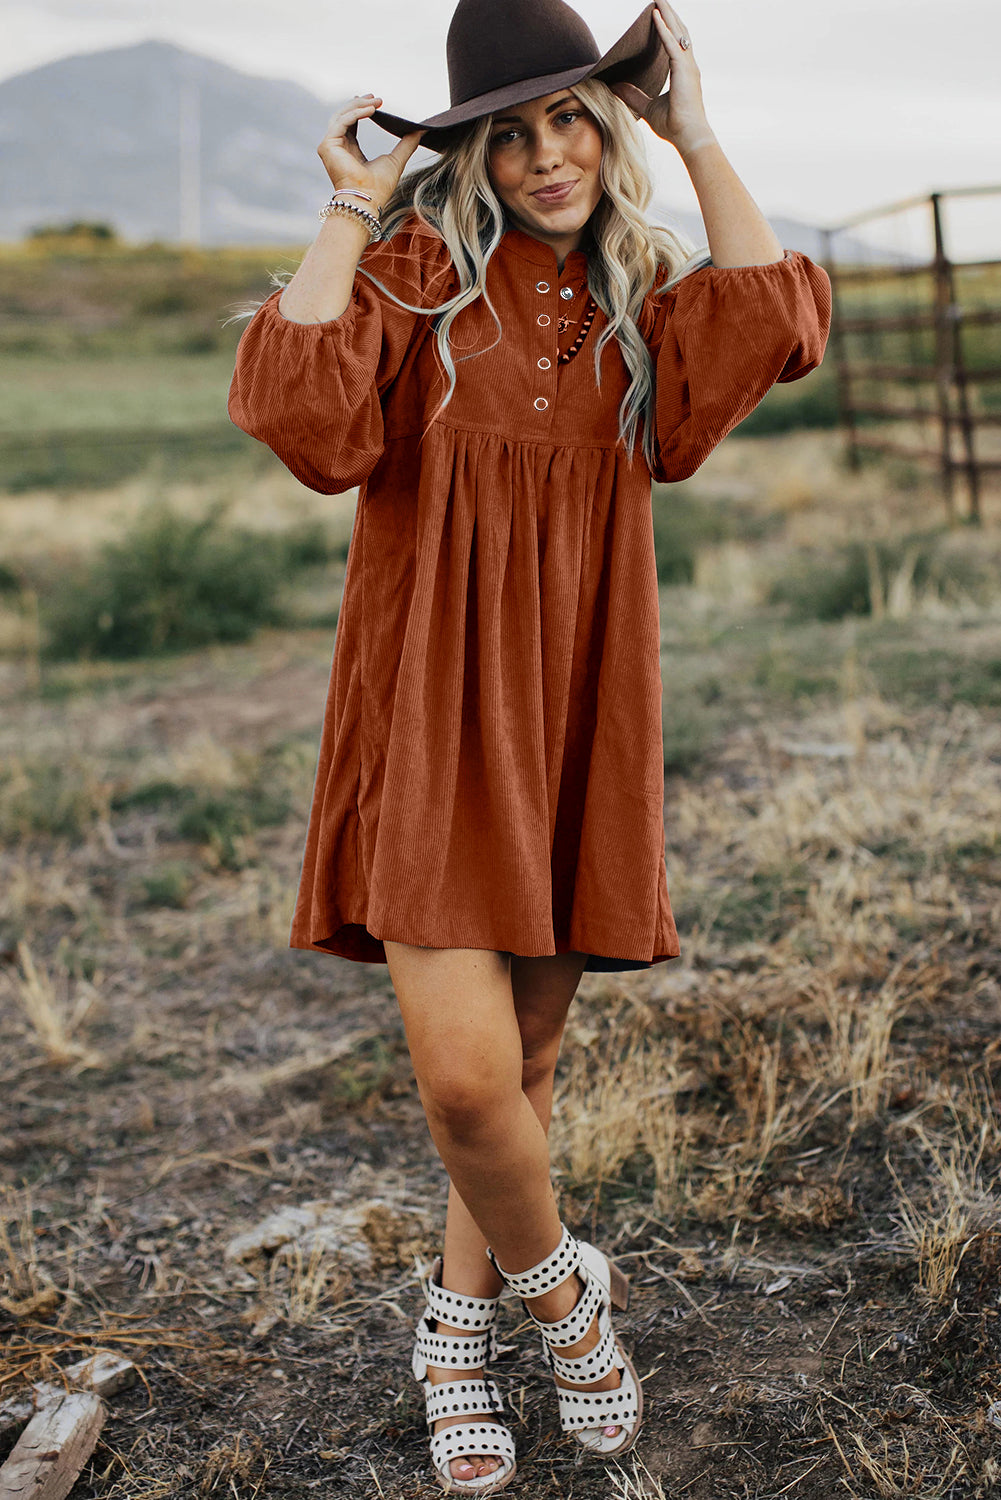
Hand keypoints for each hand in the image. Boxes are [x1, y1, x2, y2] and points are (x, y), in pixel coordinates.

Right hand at [317, 95, 423, 212]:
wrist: (367, 200)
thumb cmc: (379, 187)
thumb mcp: (396, 159)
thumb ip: (407, 143)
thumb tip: (421, 130)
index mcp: (349, 150)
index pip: (351, 123)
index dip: (362, 109)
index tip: (376, 101)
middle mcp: (337, 147)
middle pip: (345, 116)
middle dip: (360, 104)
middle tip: (377, 98)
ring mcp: (330, 146)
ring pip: (342, 116)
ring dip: (359, 105)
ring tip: (377, 102)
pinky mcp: (327, 146)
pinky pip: (342, 122)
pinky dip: (357, 113)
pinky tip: (372, 110)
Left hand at [611, 2, 715, 158]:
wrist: (688, 137)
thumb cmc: (674, 126)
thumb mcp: (648, 108)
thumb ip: (634, 95)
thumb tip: (616, 88)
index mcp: (683, 72)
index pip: (675, 43)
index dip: (667, 27)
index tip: (657, 13)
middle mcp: (688, 65)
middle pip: (678, 31)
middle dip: (669, 13)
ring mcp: (688, 66)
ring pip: (677, 32)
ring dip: (667, 14)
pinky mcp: (684, 71)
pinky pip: (672, 44)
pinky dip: (663, 30)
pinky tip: (654, 16)